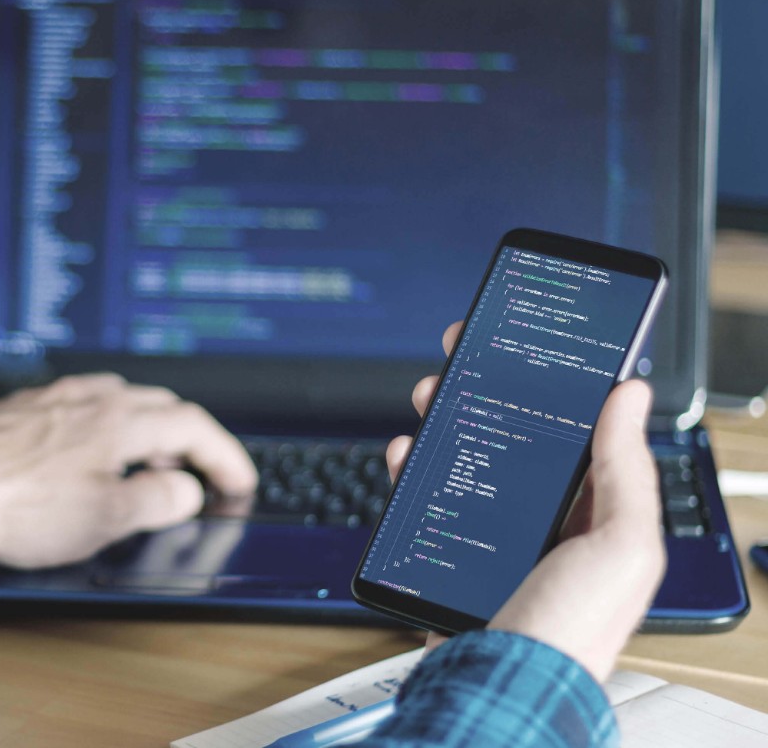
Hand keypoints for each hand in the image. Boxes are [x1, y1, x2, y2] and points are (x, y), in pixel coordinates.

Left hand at [0, 374, 257, 568]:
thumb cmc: (18, 506)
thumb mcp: (105, 519)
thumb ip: (157, 501)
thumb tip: (184, 489)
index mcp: (119, 421)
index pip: (194, 425)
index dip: (225, 454)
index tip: (237, 480)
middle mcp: (89, 399)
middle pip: (161, 405)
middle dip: (189, 440)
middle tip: (198, 476)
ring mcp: (54, 398)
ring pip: (119, 400)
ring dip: (145, 430)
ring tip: (142, 468)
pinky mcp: (22, 409)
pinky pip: (79, 406)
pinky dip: (102, 427)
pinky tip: (86, 455)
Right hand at [386, 323, 665, 681]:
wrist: (495, 686)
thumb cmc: (569, 632)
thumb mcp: (621, 547)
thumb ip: (627, 471)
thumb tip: (630, 395)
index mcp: (593, 517)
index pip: (576, 434)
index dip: (552, 387)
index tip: (527, 349)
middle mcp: (544, 522)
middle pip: (512, 438)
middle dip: (487, 393)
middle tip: (465, 359)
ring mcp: (492, 536)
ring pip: (464, 459)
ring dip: (445, 421)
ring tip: (431, 397)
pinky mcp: (447, 551)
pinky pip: (427, 496)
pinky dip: (412, 467)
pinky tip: (406, 452)